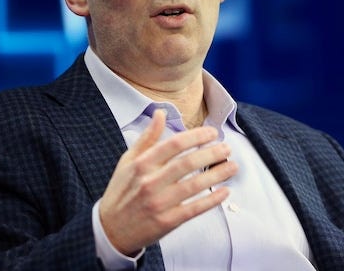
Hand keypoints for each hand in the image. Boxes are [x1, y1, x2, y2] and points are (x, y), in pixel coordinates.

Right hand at [98, 109, 237, 255]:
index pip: (174, 144)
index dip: (197, 136)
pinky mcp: (167, 222)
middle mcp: (150, 182)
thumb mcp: (128, 161)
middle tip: (227, 148)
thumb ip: (147, 138)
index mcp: (141, 164)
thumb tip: (160, 113)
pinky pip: (194, 209)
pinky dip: (212, 200)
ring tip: (232, 166)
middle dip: (212, 153)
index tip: (212, 133)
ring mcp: (159, 203)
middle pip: (188, 163)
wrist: (110, 229)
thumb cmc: (121, 191)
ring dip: (217, 174)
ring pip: (194, 185)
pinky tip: (225, 192)